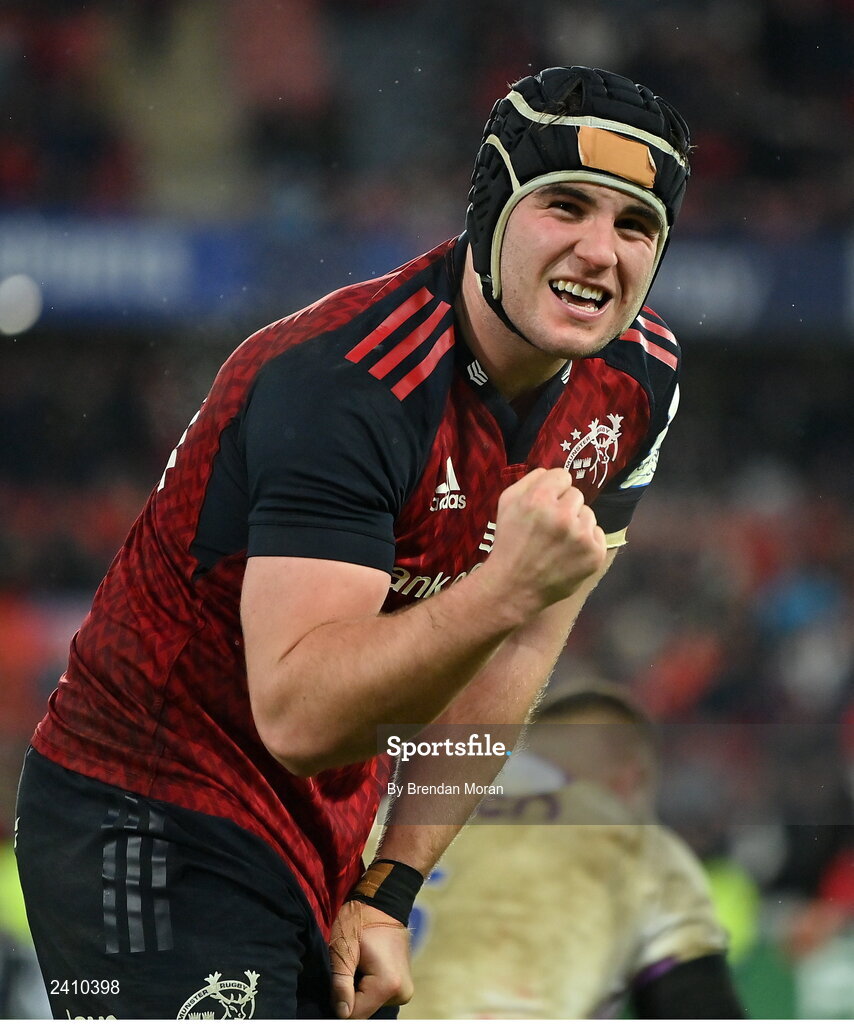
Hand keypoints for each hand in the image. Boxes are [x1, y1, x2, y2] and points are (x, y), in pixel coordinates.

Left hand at [329, 901, 413, 1018]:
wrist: (383, 903)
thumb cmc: (361, 920)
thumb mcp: (344, 949)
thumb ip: (341, 984)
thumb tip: (341, 1013)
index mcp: (388, 984)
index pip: (355, 1013)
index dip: (339, 1000)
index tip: (336, 981)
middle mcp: (402, 993)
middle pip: (364, 1010)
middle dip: (351, 994)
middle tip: (349, 967)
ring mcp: (405, 991)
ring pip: (370, 1004)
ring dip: (359, 990)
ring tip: (358, 964)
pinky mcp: (403, 987)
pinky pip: (378, 997)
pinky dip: (368, 987)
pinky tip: (366, 967)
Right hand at [484, 467, 606, 613]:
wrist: (515, 586)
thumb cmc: (509, 542)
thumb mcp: (506, 504)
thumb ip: (528, 481)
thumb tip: (550, 473)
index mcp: (539, 499)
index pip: (562, 475)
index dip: (553, 490)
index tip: (546, 503)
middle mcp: (562, 515)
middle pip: (576, 495)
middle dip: (564, 507)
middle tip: (550, 527)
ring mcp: (580, 536)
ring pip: (588, 514)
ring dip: (576, 524)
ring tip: (558, 542)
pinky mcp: (594, 554)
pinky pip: (597, 534)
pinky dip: (586, 542)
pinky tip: (569, 553)